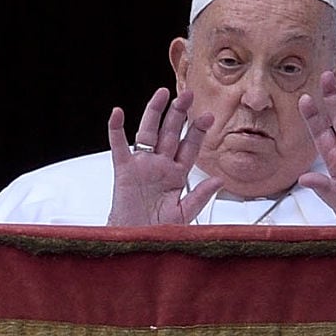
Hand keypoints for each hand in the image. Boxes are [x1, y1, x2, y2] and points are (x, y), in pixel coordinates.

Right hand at [106, 88, 221, 224]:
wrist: (134, 241)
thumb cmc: (157, 230)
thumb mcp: (183, 214)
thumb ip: (200, 197)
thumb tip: (218, 180)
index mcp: (177, 175)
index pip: (189, 147)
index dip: (198, 131)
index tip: (209, 116)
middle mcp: (160, 165)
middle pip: (171, 133)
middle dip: (180, 113)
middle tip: (188, 94)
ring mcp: (141, 165)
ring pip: (148, 132)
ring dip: (155, 113)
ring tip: (162, 93)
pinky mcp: (123, 170)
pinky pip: (119, 146)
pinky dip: (116, 129)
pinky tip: (117, 112)